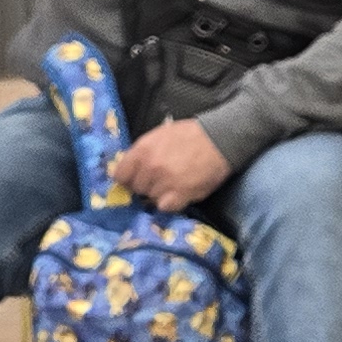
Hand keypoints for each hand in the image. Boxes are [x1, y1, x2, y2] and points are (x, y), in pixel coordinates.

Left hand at [116, 117, 230, 210]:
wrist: (221, 138)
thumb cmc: (191, 134)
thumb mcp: (160, 135)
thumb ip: (143, 152)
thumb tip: (132, 169)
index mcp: (142, 150)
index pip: (120, 175)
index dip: (128, 178)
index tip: (137, 178)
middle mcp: (150, 167)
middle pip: (136, 188)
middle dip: (147, 185)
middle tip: (162, 178)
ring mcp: (165, 182)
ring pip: (151, 198)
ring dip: (161, 194)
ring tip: (175, 184)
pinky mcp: (181, 194)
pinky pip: (165, 207)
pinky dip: (171, 203)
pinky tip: (180, 194)